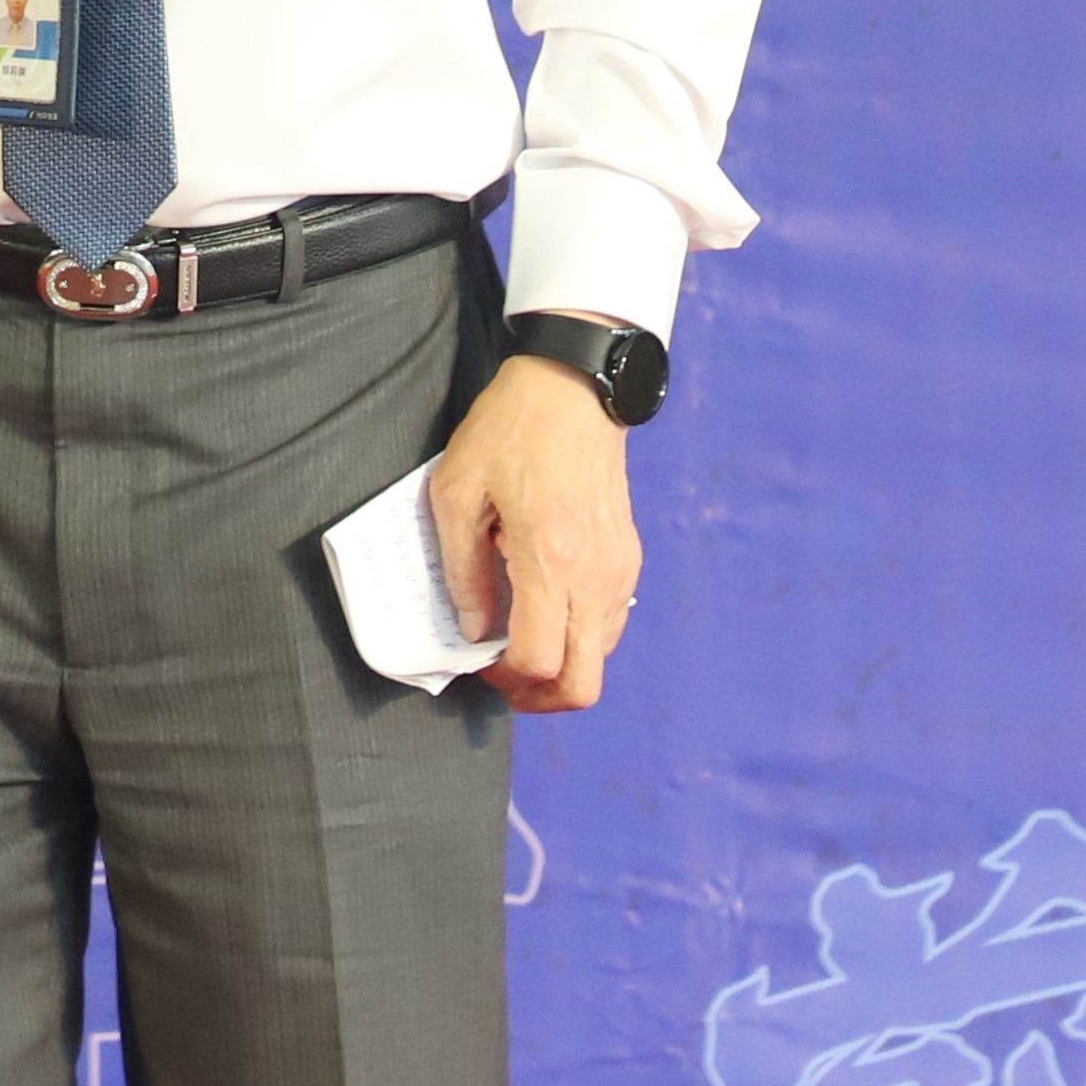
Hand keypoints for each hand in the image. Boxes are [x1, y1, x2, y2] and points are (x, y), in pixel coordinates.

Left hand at [429, 341, 642, 712]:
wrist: (574, 388)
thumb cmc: (510, 430)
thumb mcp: (457, 490)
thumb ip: (461, 570)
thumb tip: (472, 629)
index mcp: (549, 560)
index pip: (538, 660)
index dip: (504, 678)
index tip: (479, 659)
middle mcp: (594, 576)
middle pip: (583, 682)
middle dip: (541, 698)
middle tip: (505, 680)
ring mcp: (619, 570)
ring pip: (600, 658)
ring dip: (561, 666)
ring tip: (519, 639)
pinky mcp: (628, 558)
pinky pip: (609, 624)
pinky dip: (579, 636)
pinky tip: (545, 607)